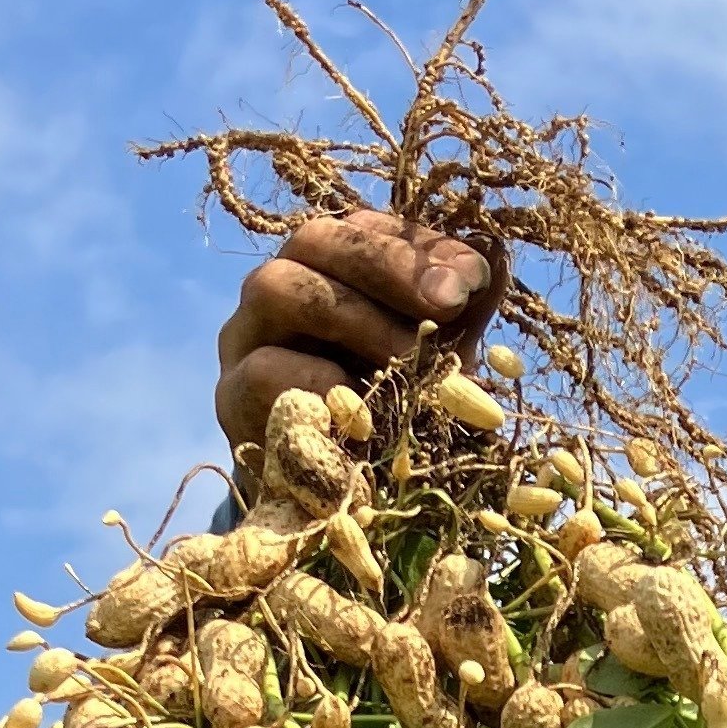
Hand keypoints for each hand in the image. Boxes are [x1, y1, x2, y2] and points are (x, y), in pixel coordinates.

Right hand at [215, 209, 502, 457]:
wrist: (323, 500)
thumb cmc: (386, 417)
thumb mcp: (433, 362)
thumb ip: (460, 317)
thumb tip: (496, 259)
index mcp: (327, 268)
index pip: (361, 227)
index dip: (417, 244)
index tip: (474, 277)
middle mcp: (279, 288)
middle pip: (314, 240)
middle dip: (387, 264)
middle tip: (450, 300)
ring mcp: (245, 338)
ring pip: (278, 288)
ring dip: (356, 316)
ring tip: (415, 357)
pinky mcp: (230, 397)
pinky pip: (263, 369)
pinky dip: (320, 381)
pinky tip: (368, 407)